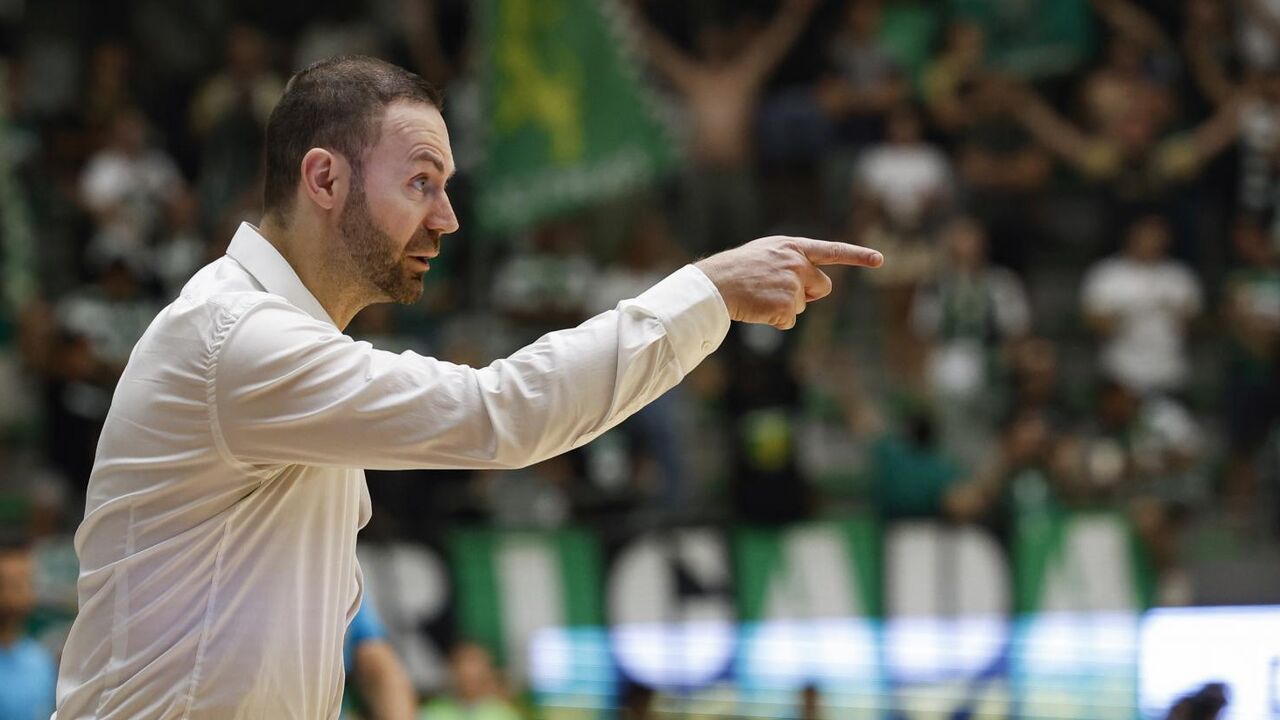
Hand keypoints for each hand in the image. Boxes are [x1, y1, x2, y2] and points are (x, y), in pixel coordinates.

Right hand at [695, 236, 881, 329]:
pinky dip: (775, 320)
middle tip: (777, 291)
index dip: (858, 255)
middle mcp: (797, 263)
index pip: (833, 250)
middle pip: (822, 286)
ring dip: (785, 307)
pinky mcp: (786, 305)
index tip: (879, 259)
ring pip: (803, 305)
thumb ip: (792, 262)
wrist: (715, 284)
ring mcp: (792, 284)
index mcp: (793, 247)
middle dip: (808, 293)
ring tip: (760, 296)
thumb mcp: (766, 253)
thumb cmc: (736, 270)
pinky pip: (789, 320)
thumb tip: (811, 288)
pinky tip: (758, 308)